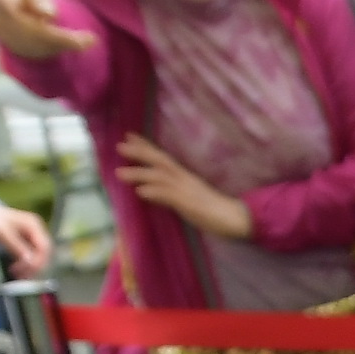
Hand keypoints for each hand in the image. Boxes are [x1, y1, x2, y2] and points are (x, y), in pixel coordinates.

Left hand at [0, 203, 53, 278]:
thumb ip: (15, 245)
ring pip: (38, 258)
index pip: (44, 247)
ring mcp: (31, 238)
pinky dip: (25, 267)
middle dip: (33, 267)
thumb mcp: (0, 232)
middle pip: (43, 254)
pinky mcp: (25, 245)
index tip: (22, 270)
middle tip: (19, 276)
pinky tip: (16, 272)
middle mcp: (35, 232)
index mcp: (33, 225)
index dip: (37, 261)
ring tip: (17, 276)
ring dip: (30, 269)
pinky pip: (30, 259)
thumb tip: (29, 261)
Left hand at [110, 137, 246, 239]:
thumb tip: (149, 190)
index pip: (162, 157)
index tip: (128, 136)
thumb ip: (171, 193)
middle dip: (139, 153)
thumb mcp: (189, 198)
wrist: (234, 217)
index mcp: (184, 176)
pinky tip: (140, 192)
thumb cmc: (214, 210)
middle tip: (119, 145)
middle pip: (159, 161)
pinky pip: (169, 196)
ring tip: (119, 173)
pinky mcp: (189, 204)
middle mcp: (184, 178)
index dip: (145, 146)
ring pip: (160, 177)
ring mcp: (186, 190)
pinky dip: (154, 192)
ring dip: (139, 174)